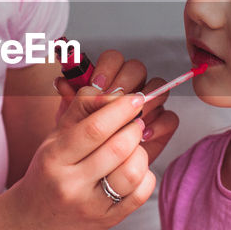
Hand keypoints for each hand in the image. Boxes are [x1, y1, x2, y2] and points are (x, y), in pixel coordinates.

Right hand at [9, 88, 155, 229]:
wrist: (36, 217)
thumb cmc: (49, 170)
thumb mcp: (55, 136)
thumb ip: (82, 110)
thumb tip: (117, 95)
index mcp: (55, 158)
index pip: (95, 129)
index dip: (121, 110)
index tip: (135, 100)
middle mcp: (71, 185)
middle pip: (118, 148)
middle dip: (134, 128)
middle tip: (135, 122)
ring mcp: (91, 206)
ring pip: (132, 172)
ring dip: (140, 152)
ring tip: (133, 147)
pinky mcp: (109, 220)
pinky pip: (142, 193)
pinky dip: (145, 175)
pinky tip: (133, 168)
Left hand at [54, 49, 179, 163]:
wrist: (91, 170)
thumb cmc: (80, 143)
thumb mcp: (71, 122)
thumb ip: (69, 101)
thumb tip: (61, 82)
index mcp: (107, 80)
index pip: (113, 59)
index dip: (107, 67)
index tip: (96, 83)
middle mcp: (129, 89)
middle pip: (136, 68)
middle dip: (124, 81)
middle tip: (113, 99)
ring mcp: (148, 106)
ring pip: (157, 87)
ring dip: (145, 99)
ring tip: (131, 118)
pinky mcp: (160, 126)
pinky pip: (169, 117)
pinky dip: (158, 125)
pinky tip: (143, 136)